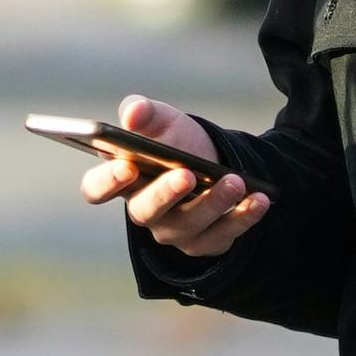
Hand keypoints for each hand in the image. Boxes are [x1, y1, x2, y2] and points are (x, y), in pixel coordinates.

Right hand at [80, 95, 269, 257]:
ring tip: (235, 181)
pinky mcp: (206, 243)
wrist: (216, 163)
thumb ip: (145, 113)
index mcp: (122, 180)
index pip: (96, 189)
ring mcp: (174, 231)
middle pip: (145, 211)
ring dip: (213, 203)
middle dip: (165, 194)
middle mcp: (144, 211)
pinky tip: (259, 199)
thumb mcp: (164, 122)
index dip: (107, 182)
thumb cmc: (178, 143)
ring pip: (189, 225)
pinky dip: (243, 217)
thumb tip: (133, 113)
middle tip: (186, 174)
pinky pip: (224, 235)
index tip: (127, 166)